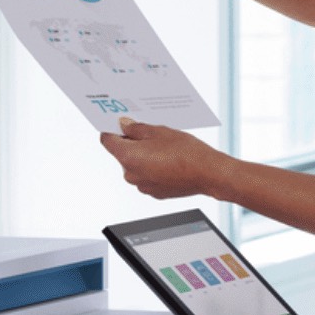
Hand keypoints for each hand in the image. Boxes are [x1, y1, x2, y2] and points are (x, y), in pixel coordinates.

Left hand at [100, 117, 230, 199]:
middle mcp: (131, 175)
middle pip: (122, 153)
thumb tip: (124, 125)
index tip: (118, 123)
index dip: (111, 129)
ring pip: (135, 165)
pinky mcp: (154, 192)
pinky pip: (147, 175)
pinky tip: (169, 159)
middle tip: (149, 131)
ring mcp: (142, 186)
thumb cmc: (186, 152)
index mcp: (128, 157)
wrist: (208, 173)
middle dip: (132, 142)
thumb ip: (136, 128)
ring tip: (163, 146)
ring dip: (143, 155)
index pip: (107, 141)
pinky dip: (153, 167)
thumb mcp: (159, 131)